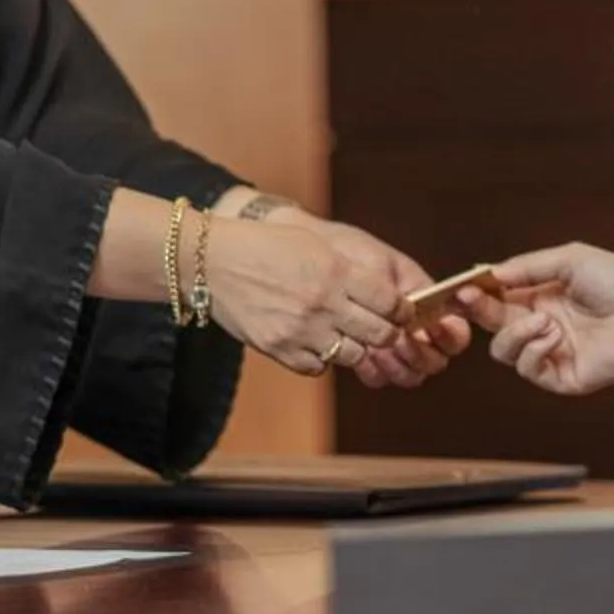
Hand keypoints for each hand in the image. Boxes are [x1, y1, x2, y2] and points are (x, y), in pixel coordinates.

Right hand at [200, 215, 463, 385]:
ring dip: (355, 348)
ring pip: (353, 356)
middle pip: (380, 334)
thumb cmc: (266, 247)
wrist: (211, 262)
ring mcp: (300, 329)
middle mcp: (322, 303)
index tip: (400, 311)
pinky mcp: (279, 349)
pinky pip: (318, 367)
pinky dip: (322, 359)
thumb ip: (350, 271)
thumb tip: (388, 296)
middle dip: (388, 334)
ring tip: (346, 335)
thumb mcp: (314, 245)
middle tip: (383, 329)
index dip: (402, 309)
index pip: (390, 301)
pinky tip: (315, 342)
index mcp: (335, 271)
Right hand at [460, 243, 613, 396]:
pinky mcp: (561, 376)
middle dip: (478, 310)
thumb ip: (528, 266)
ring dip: (514, 334)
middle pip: (494, 324)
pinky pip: (528, 369)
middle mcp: (543, 325)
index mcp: (544, 297)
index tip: (463, 284)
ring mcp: (552, 352)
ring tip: (542, 322)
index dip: (479, 292)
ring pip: (504, 351)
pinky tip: (553, 336)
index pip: (500, 296)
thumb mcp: (570, 260)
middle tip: (468, 298)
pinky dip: (534, 350)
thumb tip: (490, 272)